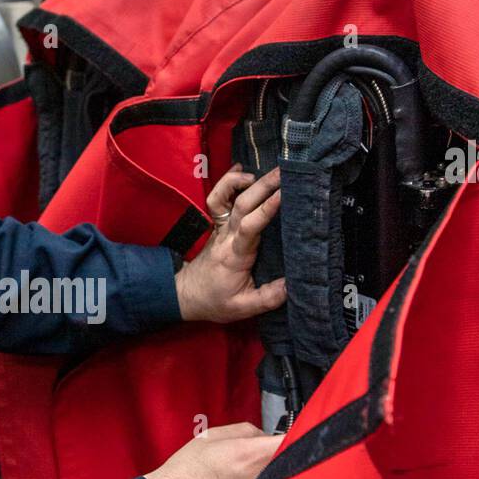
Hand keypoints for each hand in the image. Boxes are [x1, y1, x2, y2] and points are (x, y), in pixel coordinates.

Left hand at [175, 165, 285, 322]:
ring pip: (224, 197)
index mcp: (234, 255)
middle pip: (241, 204)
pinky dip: (228, 182)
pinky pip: (218, 199)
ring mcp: (219, 228)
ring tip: (264, 173)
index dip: (267, 208)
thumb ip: (267, 297)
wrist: (186, 295)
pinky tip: (242, 170)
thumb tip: (292, 285)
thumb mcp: (242, 308)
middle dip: (263, 185)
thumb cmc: (215, 301)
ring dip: (241, 181)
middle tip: (285, 171)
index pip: (250, 225)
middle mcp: (226, 236)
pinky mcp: (217, 225)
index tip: (285, 193)